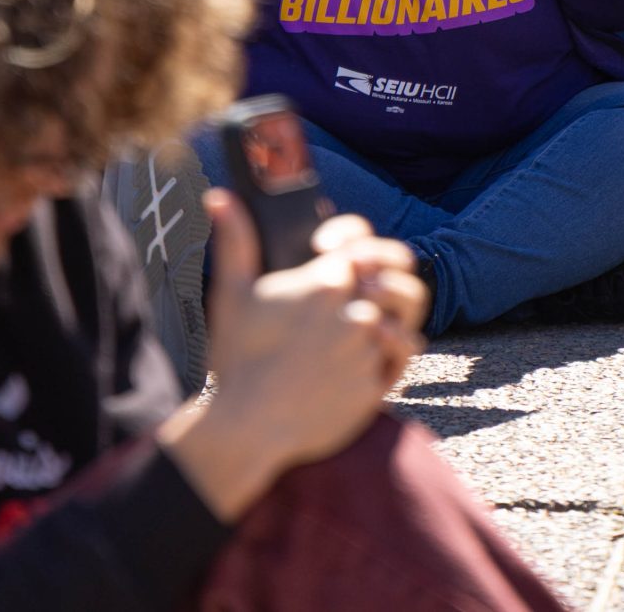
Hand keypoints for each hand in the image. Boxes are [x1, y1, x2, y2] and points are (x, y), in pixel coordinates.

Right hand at [165, 192, 422, 520]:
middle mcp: (354, 310)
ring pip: (403, 318)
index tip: (334, 251)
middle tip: (368, 285)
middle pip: (396, 277)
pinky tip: (372, 353)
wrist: (247, 426)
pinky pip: (401, 359)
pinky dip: (392, 354)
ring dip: (391, 317)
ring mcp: (367, 349)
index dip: (352, 241)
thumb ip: (235, 241)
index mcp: (324, 282)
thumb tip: (220, 197)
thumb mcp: (232, 294)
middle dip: (387, 276)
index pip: (361, 243)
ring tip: (371, 324)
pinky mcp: (374, 385)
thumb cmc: (236, 358)